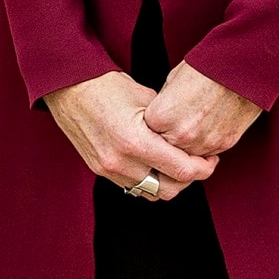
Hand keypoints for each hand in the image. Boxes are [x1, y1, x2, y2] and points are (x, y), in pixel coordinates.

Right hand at [42, 70, 219, 200]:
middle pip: (169, 190)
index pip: (182, 170)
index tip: (210, 159)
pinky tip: (154, 163)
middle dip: (189, 179)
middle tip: (198, 163)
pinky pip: (133, 187)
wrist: (68, 87)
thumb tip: (188, 137)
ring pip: (151, 193)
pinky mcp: (100, 171)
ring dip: (167, 182)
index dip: (203, 167)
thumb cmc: (106, 85)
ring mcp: (108, 170)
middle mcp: (120, 162)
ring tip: (176, 164)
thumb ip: (168, 123)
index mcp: (135, 141)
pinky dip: (148, 180)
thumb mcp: (145, 97)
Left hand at [145, 62, 261, 161]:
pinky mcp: (222, 145)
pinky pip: (208, 152)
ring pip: (188, 155)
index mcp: (161, 117)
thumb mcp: (172, 80)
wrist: (240, 68)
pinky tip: (209, 124)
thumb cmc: (205, 68)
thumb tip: (161, 114)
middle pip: (166, 148)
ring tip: (195, 122)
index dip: (155, 124)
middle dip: (170, 138)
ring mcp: (202, 143)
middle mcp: (179, 135)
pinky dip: (206, 143)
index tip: (162, 116)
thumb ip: (163, 104)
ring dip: (189, 144)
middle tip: (180, 120)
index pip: (148, 133)